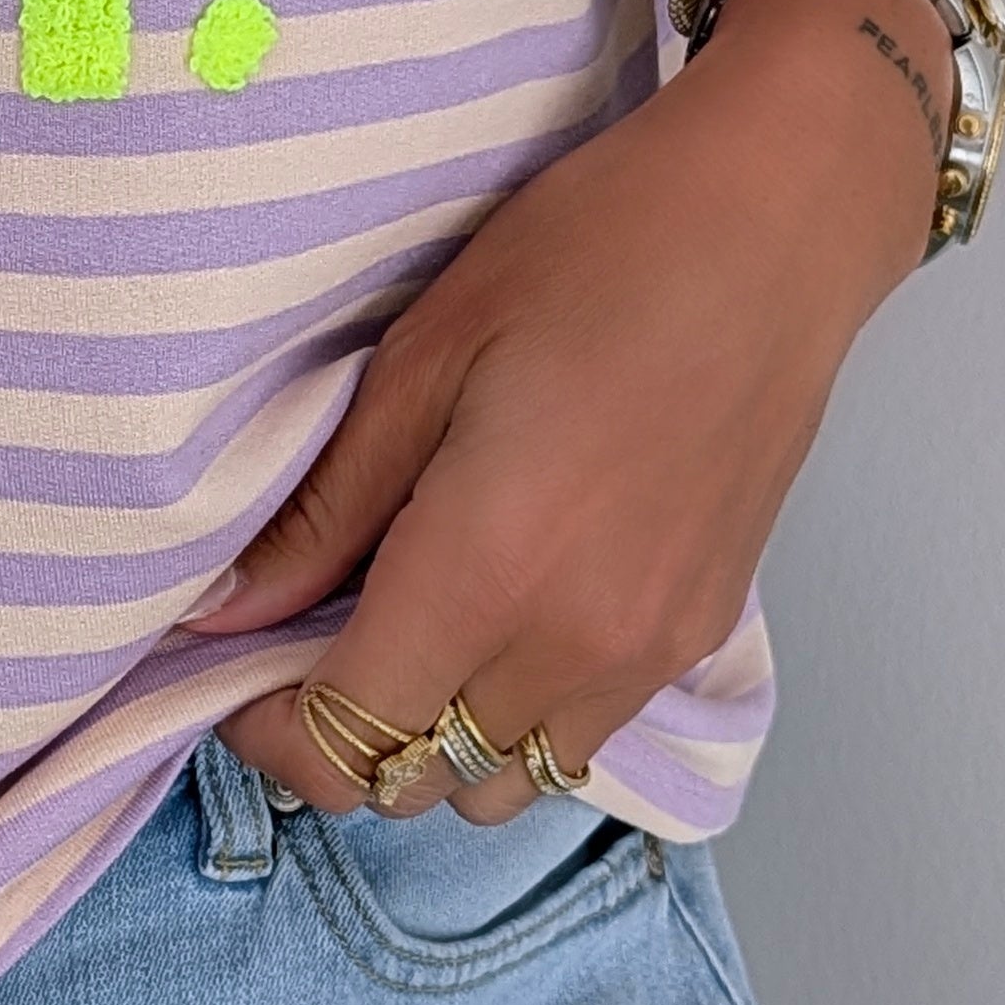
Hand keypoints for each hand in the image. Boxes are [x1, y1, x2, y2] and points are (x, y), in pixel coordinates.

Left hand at [201, 0, 946, 821]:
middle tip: (307, 635)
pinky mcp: (702, 631)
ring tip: (407, 626)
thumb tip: (225, 611)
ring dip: (436, 736)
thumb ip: (326, 511)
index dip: (267, 730)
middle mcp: (575, 644)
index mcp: (488, 575)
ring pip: (507, 780)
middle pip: (418, 782)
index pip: (345, 744)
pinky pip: (585, 736)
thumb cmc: (593, 252)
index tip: (235, 668)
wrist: (778, 222)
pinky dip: (521, 713)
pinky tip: (503, 609)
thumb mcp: (424, 357)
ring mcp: (651, 651)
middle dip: (341, 735)